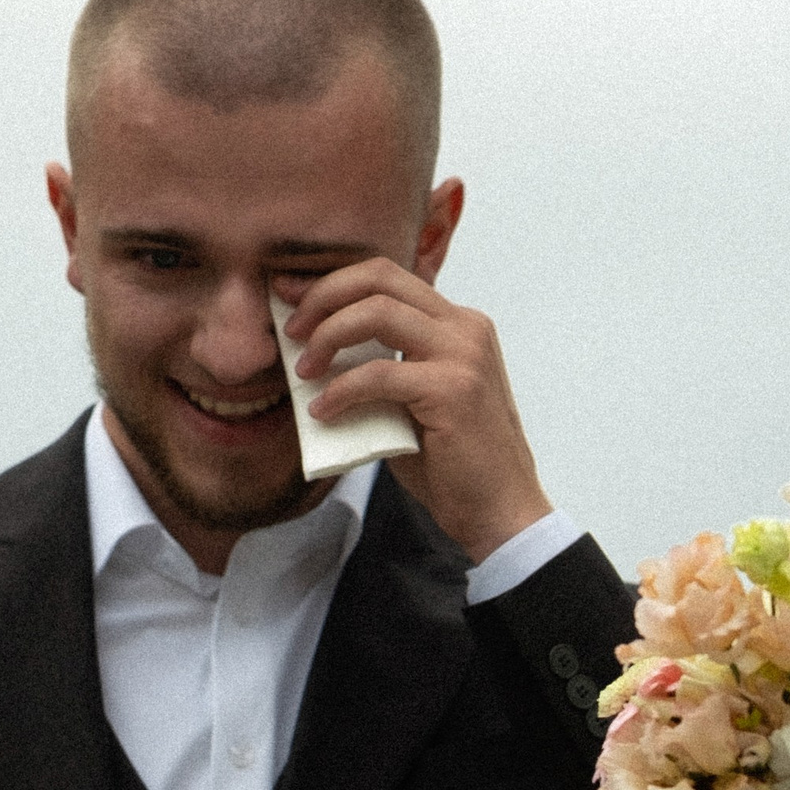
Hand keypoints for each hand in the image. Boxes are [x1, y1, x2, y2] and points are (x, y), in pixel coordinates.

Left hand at [281, 258, 548, 564]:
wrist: (499, 511)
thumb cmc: (453, 466)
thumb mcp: (415, 403)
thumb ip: (383, 370)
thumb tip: (320, 357)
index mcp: (458, 325)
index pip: (388, 277)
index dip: (334, 282)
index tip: (292, 299)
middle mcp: (465, 328)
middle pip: (379, 278)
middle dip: (324, 295)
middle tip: (290, 329)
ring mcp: (463, 355)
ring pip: (377, 312)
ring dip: (328, 335)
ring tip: (304, 370)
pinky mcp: (452, 390)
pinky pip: (378, 374)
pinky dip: (341, 390)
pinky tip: (323, 411)